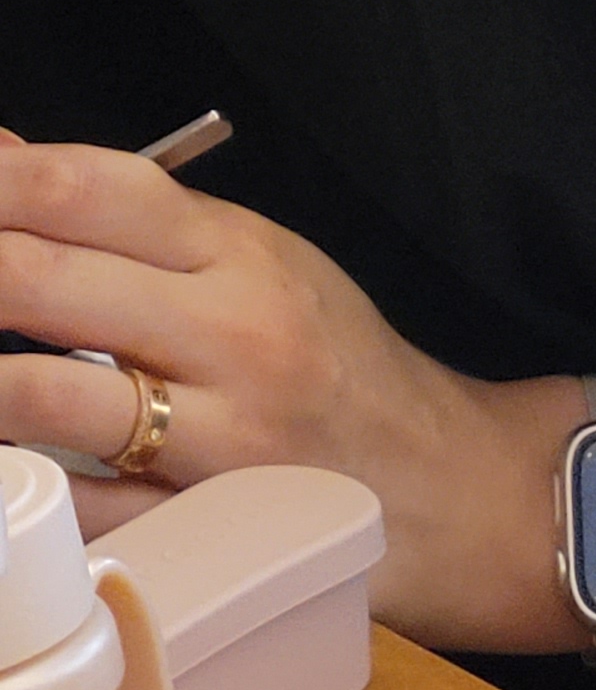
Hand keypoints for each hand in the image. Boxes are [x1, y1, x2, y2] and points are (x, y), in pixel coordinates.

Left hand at [0, 135, 575, 647]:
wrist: (457, 493)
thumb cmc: (344, 374)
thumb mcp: (257, 263)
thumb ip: (130, 217)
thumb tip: (2, 163)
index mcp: (241, 258)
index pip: (86, 189)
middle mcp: (234, 339)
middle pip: (40, 281)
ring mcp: (219, 440)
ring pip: (45, 399)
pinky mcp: (210, 525)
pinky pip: (80, 504)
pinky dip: (25, 482)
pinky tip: (15, 459)